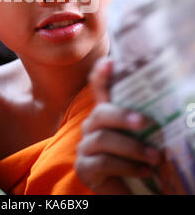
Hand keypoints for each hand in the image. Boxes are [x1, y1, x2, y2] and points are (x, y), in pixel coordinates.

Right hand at [75, 58, 160, 193]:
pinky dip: (127, 166)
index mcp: (106, 115)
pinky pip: (103, 162)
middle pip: (100, 113)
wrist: (128, 190)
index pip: (99, 89)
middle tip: (144, 123)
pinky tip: (145, 171)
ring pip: (102, 139)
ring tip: (156, 157)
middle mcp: (92, 126)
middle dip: (122, 116)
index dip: (101, 74)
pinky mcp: (84, 167)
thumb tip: (168, 102)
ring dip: (132, 148)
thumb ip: (145, 121)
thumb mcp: (142, 137)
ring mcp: (85, 146)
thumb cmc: (136, 159)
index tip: (110, 61)